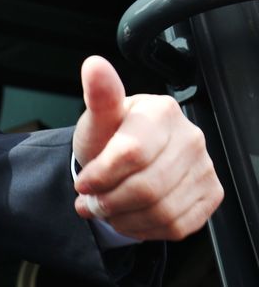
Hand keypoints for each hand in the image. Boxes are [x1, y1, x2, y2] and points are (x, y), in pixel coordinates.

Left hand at [72, 55, 223, 240]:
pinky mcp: (211, 194)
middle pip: (147, 187)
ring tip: (106, 209)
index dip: (100, 175)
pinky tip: (129, 215)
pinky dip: (145, 228)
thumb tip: (94, 66)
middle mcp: (191, 137)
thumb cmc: (110, 136)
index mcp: (162, 111)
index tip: (83, 183)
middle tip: (90, 202)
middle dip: (109, 201)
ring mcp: (205, 167)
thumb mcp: (97, 120)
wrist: (125, 159)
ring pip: (162, 211)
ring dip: (123, 218)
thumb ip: (98, 97)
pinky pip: (177, 225)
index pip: (131, 153)